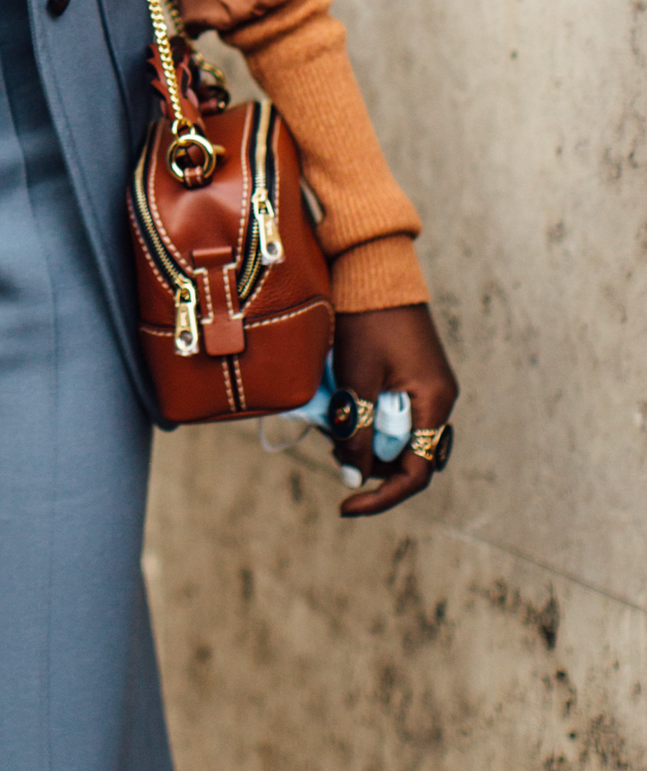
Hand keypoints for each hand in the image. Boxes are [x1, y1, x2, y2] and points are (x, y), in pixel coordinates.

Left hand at [331, 305, 458, 519]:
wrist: (372, 266)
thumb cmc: (366, 319)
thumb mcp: (357, 379)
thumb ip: (357, 430)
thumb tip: (353, 478)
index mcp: (435, 402)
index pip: (416, 472)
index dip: (381, 496)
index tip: (347, 503)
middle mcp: (439, 398)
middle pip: (408, 457)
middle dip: (370, 465)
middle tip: (333, 452)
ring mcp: (427, 385)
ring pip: (399, 435)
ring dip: (368, 441)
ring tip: (332, 429)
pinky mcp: (412, 373)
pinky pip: (394, 412)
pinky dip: (370, 419)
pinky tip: (343, 409)